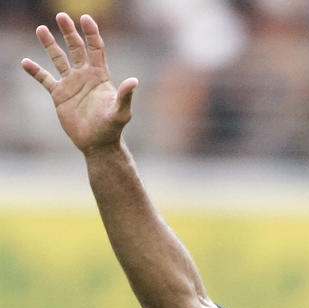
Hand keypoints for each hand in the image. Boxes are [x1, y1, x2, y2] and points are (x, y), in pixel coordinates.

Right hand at [21, 12, 137, 153]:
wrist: (97, 143)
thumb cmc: (112, 128)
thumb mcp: (121, 112)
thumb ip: (125, 96)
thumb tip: (134, 81)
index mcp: (101, 76)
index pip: (96, 49)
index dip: (92, 33)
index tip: (86, 18)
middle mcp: (85, 76)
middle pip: (76, 48)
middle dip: (69, 32)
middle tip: (61, 16)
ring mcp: (71, 84)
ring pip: (59, 59)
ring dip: (50, 45)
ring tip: (41, 29)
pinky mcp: (59, 95)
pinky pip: (45, 79)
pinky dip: (35, 71)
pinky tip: (25, 62)